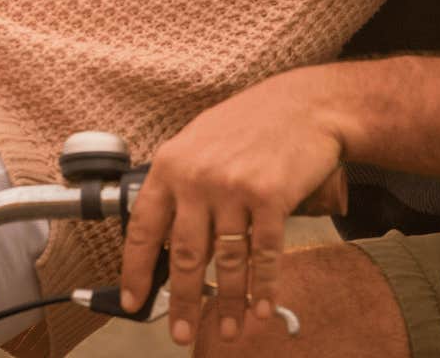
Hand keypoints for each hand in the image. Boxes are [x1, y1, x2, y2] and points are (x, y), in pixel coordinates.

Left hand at [119, 68, 349, 346]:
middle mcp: (198, 178)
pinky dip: (264, 287)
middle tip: (181, 334)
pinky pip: (264, 254)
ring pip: (226, 261)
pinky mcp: (271, 197)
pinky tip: (262, 308)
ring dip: (227, 302)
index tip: (133, 302)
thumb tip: (168, 242)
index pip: (144, 228)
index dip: (136, 271)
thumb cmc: (252, 123)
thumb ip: (181, 186)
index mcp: (172, 165)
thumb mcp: (201, 143)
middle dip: (182, 301)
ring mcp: (235, 188)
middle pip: (185, 255)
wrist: (306, 104)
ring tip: (227, 328)